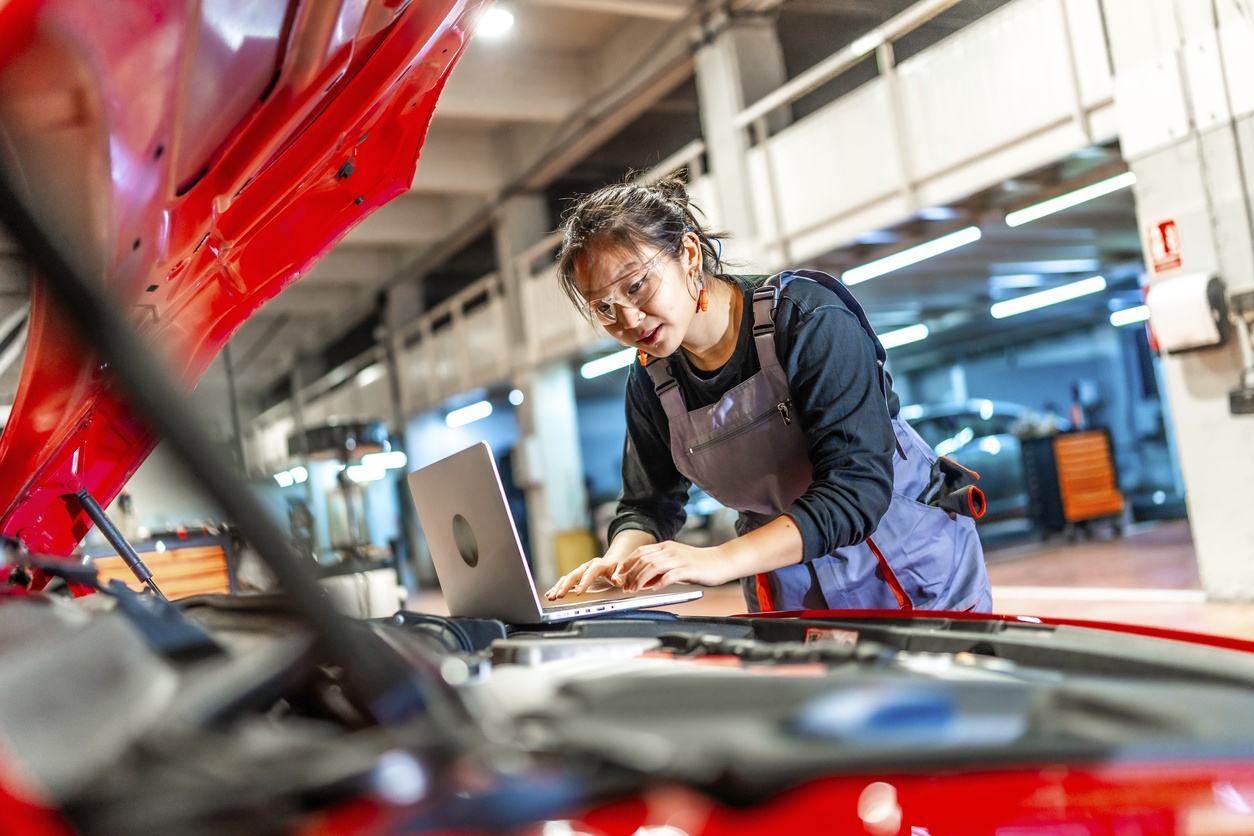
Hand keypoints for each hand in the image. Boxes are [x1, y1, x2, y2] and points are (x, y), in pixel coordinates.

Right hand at [544, 555, 626, 600]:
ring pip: (566, 579)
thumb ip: (620, 577)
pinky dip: (557, 588)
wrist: (614, 563)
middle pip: (573, 575)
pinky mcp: (577, 580)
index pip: (589, 573)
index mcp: (597, 565)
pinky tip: (549, 595)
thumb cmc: (618, 567)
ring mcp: (580, 573)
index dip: (584, 582)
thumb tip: (617, 581)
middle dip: (565, 586)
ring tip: (550, 597)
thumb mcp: (622, 571)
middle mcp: (586, 567)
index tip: (578, 593)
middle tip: (559, 595)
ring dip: (558, 588)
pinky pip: (565, 583)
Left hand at [616, 541, 738, 591]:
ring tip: (636, 589)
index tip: (620, 576)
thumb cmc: (698, 564)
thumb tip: (643, 582)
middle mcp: (671, 550)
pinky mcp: (689, 569)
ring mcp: (680, 559)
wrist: (721, 561)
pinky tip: (655, 589)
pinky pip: (671, 575)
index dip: (627, 564)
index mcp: (666, 546)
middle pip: (644, 559)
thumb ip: (660, 570)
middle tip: (626, 587)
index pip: (640, 552)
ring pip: (653, 566)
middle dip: (631, 574)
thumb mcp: (675, 563)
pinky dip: (660, 582)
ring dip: (641, 579)